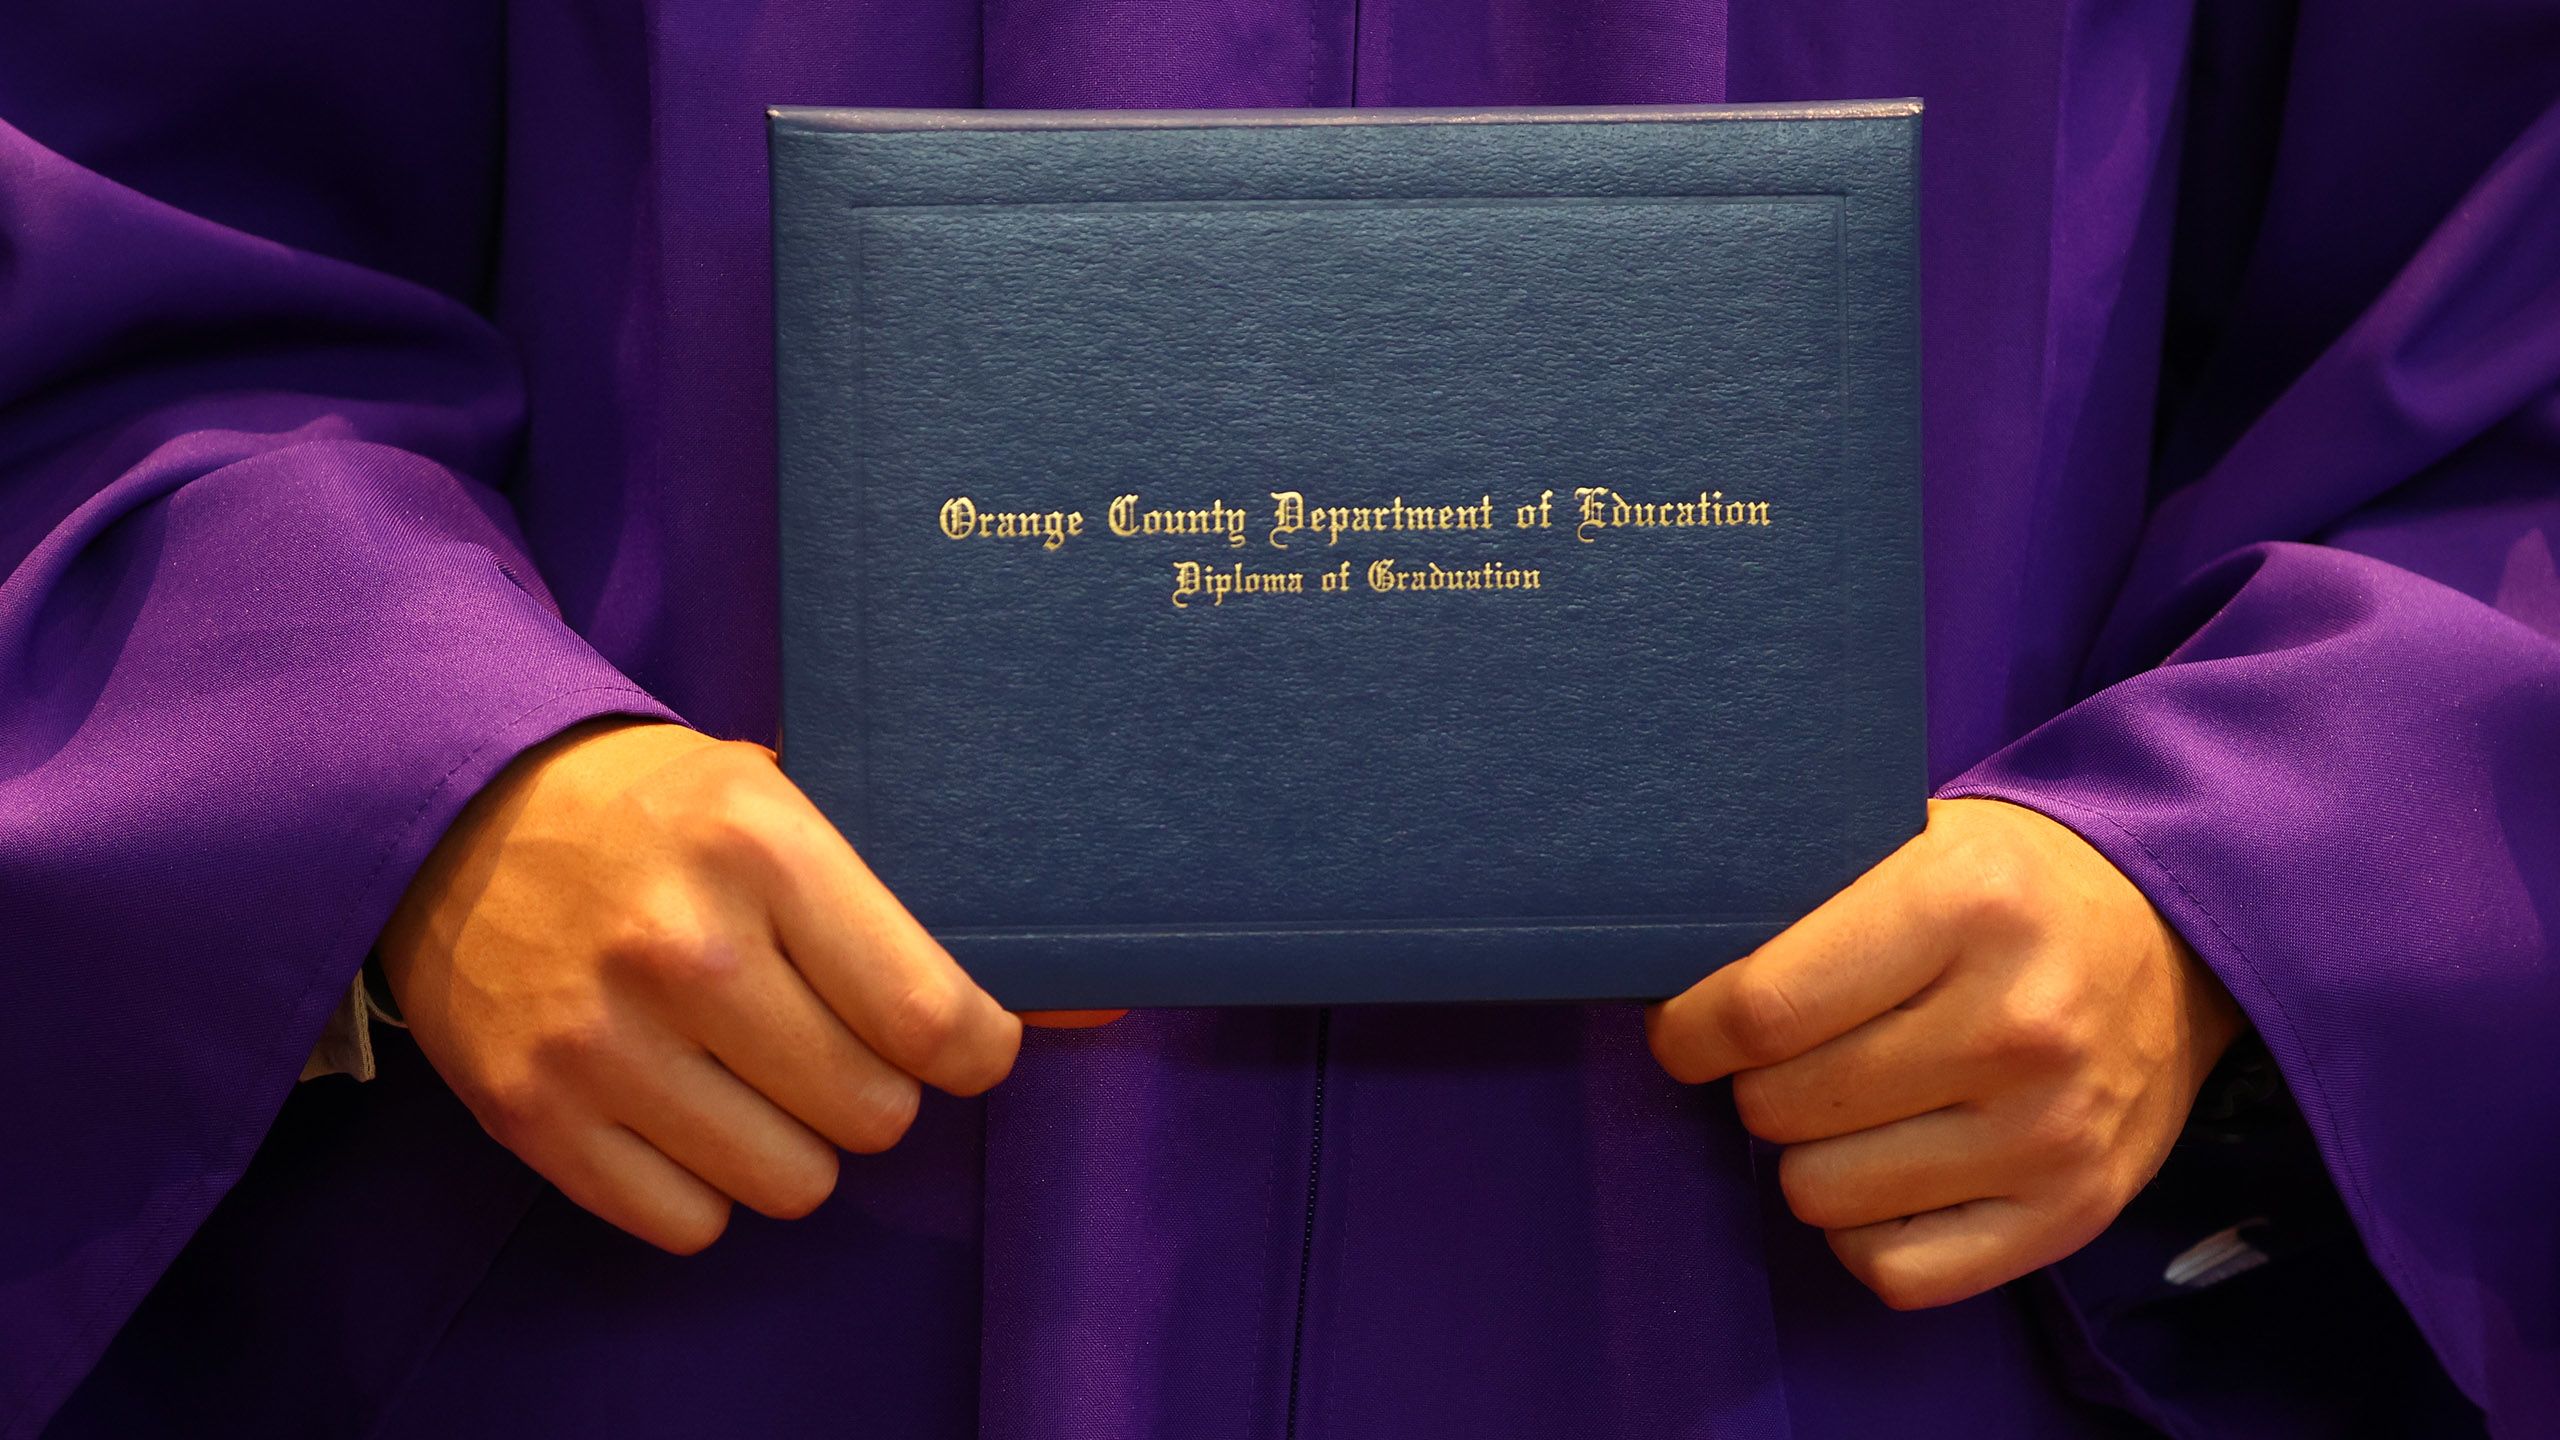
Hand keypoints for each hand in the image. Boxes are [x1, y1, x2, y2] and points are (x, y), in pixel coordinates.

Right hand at [379, 719, 1022, 1253]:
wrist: (450, 808)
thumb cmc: (654, 811)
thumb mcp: (782, 806)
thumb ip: (913, 907)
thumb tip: (1103, 1008)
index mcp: (763, 851)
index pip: (931, 1018)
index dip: (978, 1051)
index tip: (968, 1044)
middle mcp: (684, 951)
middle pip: (872, 1114)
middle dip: (879, 1092)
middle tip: (839, 1044)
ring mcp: (600, 1041)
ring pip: (790, 1183)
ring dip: (795, 1144)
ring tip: (755, 1074)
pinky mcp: (531, 1113)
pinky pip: (688, 1222)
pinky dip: (704, 1186)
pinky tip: (685, 1109)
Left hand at [1646, 798, 2245, 1308]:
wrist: (2175, 936)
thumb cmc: (2007, 889)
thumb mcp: (1914, 841)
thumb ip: (1803, 897)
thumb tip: (1668, 966)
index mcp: (1963, 904)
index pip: (1763, 1010)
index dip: (1692, 1030)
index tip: (1688, 1028)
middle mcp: (2016, 1021)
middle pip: (1782, 1105)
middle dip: (1755, 1083)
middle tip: (1787, 1056)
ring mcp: (2051, 1128)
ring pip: (1822, 1195)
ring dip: (1807, 1155)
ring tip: (1845, 1105)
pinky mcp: (2073, 1211)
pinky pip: (1896, 1273)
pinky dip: (1865, 1233)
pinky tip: (1884, 1170)